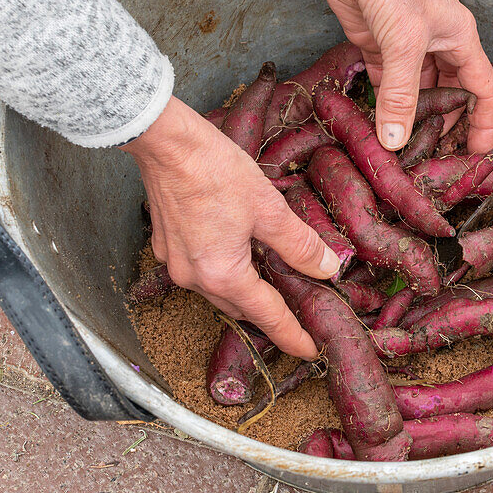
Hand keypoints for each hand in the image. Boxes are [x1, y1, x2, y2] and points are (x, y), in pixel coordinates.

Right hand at [120, 97, 339, 359]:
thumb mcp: (269, 209)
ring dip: (246, 289)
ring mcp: (174, 262)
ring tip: (274, 280)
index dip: (293, 335)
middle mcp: (193, 278)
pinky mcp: (165, 243)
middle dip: (269, 313)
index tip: (311, 350)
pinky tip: (240, 251)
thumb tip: (327, 268)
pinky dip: (224, 268)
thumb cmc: (214, 171)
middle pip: (240, 307)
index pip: (267, 316)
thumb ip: (300, 244)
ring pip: (219, 289)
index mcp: (222, 275)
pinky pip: (201, 269)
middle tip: (300, 312)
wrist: (165, 142)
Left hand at [297, 0, 492, 152]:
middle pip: (448, 95)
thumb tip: (396, 141)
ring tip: (402, 150)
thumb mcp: (404, 45)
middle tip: (432, 159)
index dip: (482, 122)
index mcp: (460, 39)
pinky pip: (384, 86)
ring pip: (414, 93)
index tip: (476, 154)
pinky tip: (376, 126)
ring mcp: (405, 47)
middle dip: (443, 125)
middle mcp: (437, 45)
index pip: (482, 89)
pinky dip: (381, 106)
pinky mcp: (376, 47)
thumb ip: (400, 97)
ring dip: (409, 119)